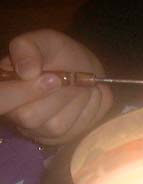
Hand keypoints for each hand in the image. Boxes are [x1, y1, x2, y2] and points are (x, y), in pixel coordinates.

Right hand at [1, 29, 112, 144]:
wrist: (83, 69)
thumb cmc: (57, 54)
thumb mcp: (43, 41)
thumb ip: (28, 49)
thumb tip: (26, 71)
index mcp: (5, 88)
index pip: (3, 99)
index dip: (27, 91)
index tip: (54, 78)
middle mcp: (15, 114)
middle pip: (30, 117)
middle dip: (59, 95)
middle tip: (71, 78)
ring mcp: (38, 131)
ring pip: (56, 126)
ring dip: (77, 102)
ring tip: (83, 84)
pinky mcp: (61, 139)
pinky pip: (76, 131)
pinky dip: (90, 110)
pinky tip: (91, 95)